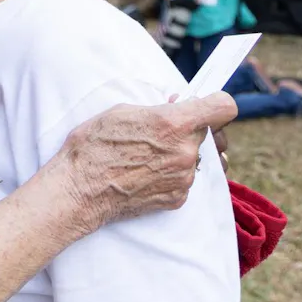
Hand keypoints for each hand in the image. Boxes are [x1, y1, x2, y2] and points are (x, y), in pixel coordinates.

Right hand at [54, 92, 237, 232]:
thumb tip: (178, 107)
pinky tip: (146, 173)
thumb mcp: (121, 112)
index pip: (223, 108)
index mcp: (174, 123)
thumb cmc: (92, 147)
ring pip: (198, 158)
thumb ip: (158, 109)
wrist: (78, 190)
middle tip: (169, 131)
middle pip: (213, 134)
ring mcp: (184, 178)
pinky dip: (172, 174)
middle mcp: (185, 151)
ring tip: (156, 154)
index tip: (207, 105)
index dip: (216, 104)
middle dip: (196, 130)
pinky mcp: (178, 198)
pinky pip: (186, 179)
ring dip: (184, 153)